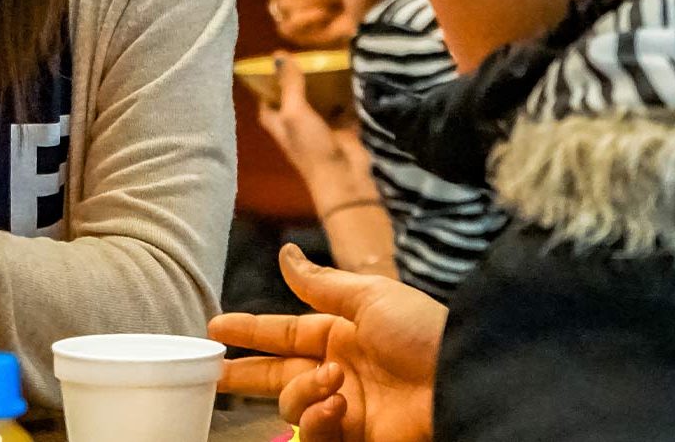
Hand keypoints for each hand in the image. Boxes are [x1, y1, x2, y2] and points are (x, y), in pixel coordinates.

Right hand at [210, 245, 445, 441]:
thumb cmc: (421, 332)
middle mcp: (337, 371)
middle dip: (244, 373)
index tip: (215, 327)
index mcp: (340, 334)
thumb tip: (284, 253)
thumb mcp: (369, 296)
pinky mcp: (354, 439)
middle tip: (214, 372)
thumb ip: (319, 282)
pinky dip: (319, 420)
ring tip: (332, 383)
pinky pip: (315, 434)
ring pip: (292, 404)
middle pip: (276, 374)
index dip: (249, 330)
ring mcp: (345, 408)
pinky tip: (338, 407)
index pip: (283, 332)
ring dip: (302, 391)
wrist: (460, 381)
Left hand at [259, 54, 372, 205]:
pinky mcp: (343, 129)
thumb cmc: (311, 146)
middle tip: (306, 51)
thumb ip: (289, 85)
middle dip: (298, 78)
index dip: (267, 82)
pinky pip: (343, 106)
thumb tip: (277, 54)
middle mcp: (296, 124)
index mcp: (278, 123)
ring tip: (327, 56)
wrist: (345, 178)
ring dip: (323, 84)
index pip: (266, 100)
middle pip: (294, 98)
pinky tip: (349, 73)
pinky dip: (345, 93)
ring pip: (319, 100)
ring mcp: (320, 127)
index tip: (275, 61)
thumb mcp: (294, 112)